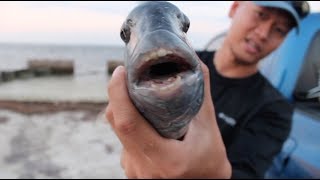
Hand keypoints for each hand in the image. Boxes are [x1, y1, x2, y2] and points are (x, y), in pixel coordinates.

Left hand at [106, 63, 230, 177]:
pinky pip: (123, 142)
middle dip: (119, 95)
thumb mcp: (210, 130)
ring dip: (125, 110)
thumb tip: (192, 60)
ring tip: (140, 96)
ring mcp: (133, 172)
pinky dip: (130, 125)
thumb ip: (200, 95)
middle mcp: (142, 169)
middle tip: (130, 76)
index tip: (120, 71)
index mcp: (163, 159)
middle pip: (118, 123)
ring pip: (119, 132)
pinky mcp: (131, 171)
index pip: (128, 123)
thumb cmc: (210, 165)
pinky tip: (145, 119)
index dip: (118, 94)